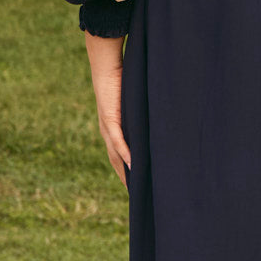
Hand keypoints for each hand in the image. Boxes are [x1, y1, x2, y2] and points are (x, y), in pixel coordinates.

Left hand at [84, 33, 131, 184]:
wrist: (105, 65)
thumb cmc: (120, 80)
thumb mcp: (133, 102)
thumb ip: (141, 114)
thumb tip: (155, 119)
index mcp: (112, 128)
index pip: (118, 156)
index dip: (126, 172)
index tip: (136, 186)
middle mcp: (107, 131)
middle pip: (115, 161)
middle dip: (125, 178)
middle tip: (137, 195)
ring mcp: (108, 126)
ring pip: (116, 155)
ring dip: (125, 172)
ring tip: (136, 187)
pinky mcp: (110, 117)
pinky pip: (118, 140)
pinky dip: (125, 153)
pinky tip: (133, 164)